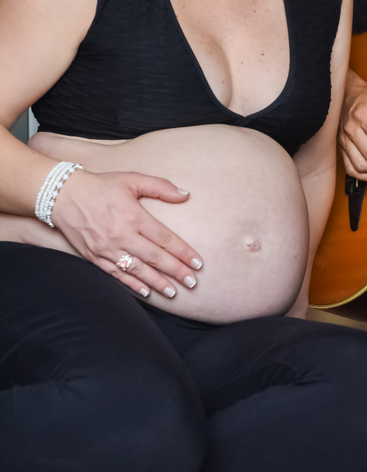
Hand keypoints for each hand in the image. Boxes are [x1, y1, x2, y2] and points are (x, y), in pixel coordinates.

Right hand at [50, 168, 201, 298]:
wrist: (62, 195)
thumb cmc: (101, 186)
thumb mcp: (132, 179)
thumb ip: (160, 187)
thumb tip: (186, 194)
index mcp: (133, 216)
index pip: (165, 238)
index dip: (183, 252)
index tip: (198, 263)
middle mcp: (121, 235)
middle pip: (155, 258)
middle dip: (176, 271)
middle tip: (193, 282)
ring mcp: (107, 249)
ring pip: (137, 270)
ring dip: (157, 282)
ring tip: (173, 292)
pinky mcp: (94, 257)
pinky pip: (117, 275)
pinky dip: (132, 285)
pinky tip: (146, 292)